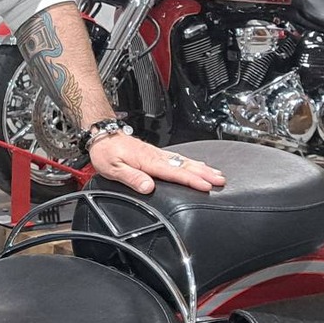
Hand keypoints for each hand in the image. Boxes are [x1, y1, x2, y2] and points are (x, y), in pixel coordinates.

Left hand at [87, 134, 224, 193]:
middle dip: (204, 174)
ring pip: (184, 161)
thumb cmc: (106, 152)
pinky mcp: (156, 153)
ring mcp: (157, 154)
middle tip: (220, 181)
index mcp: (147, 161)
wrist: (103, 135)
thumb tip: (148, 188)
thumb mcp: (113, 168)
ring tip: (216, 174)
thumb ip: (132, 178)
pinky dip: (192, 162)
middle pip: (185, 166)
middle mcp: (156, 156)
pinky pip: (178, 158)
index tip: (206, 186)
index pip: (174, 173)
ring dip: (201, 168)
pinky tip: (198, 165)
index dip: (191, 180)